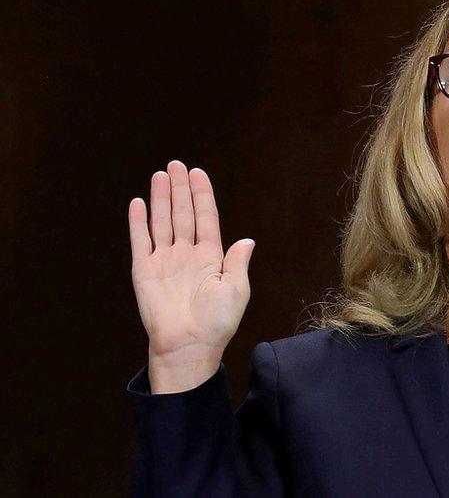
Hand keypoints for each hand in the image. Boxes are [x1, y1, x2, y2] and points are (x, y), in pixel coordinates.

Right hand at [128, 160, 255, 391]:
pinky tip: (138, 203)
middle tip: (176, 164)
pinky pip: (140, 241)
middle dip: (180, 189)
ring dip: (161, 198)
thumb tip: (248, 240)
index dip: (202, 196)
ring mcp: (164, 261)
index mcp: (211, 257)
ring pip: (162, 221)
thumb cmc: (216, 322)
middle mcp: (186, 255)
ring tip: (161, 175)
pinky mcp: (144, 270)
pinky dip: (139, 222)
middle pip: (183, 214)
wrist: (189, 345)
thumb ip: (237, 262)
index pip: (206, 218)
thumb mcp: (236, 290)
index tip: (198, 173)